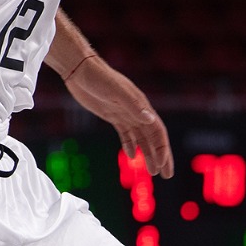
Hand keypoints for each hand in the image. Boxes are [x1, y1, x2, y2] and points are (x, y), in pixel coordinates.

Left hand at [63, 56, 173, 177]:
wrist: (80, 70)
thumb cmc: (98, 78)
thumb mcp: (115, 91)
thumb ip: (132, 104)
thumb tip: (150, 119)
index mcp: (141, 106)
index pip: (157, 131)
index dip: (163, 149)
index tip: (164, 166)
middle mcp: (136, 111)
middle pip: (152, 138)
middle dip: (160, 156)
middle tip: (166, 175)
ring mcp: (124, 113)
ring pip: (141, 138)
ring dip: (148, 154)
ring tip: (152, 172)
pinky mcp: (112, 115)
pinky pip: (125, 133)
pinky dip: (130, 145)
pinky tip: (132, 156)